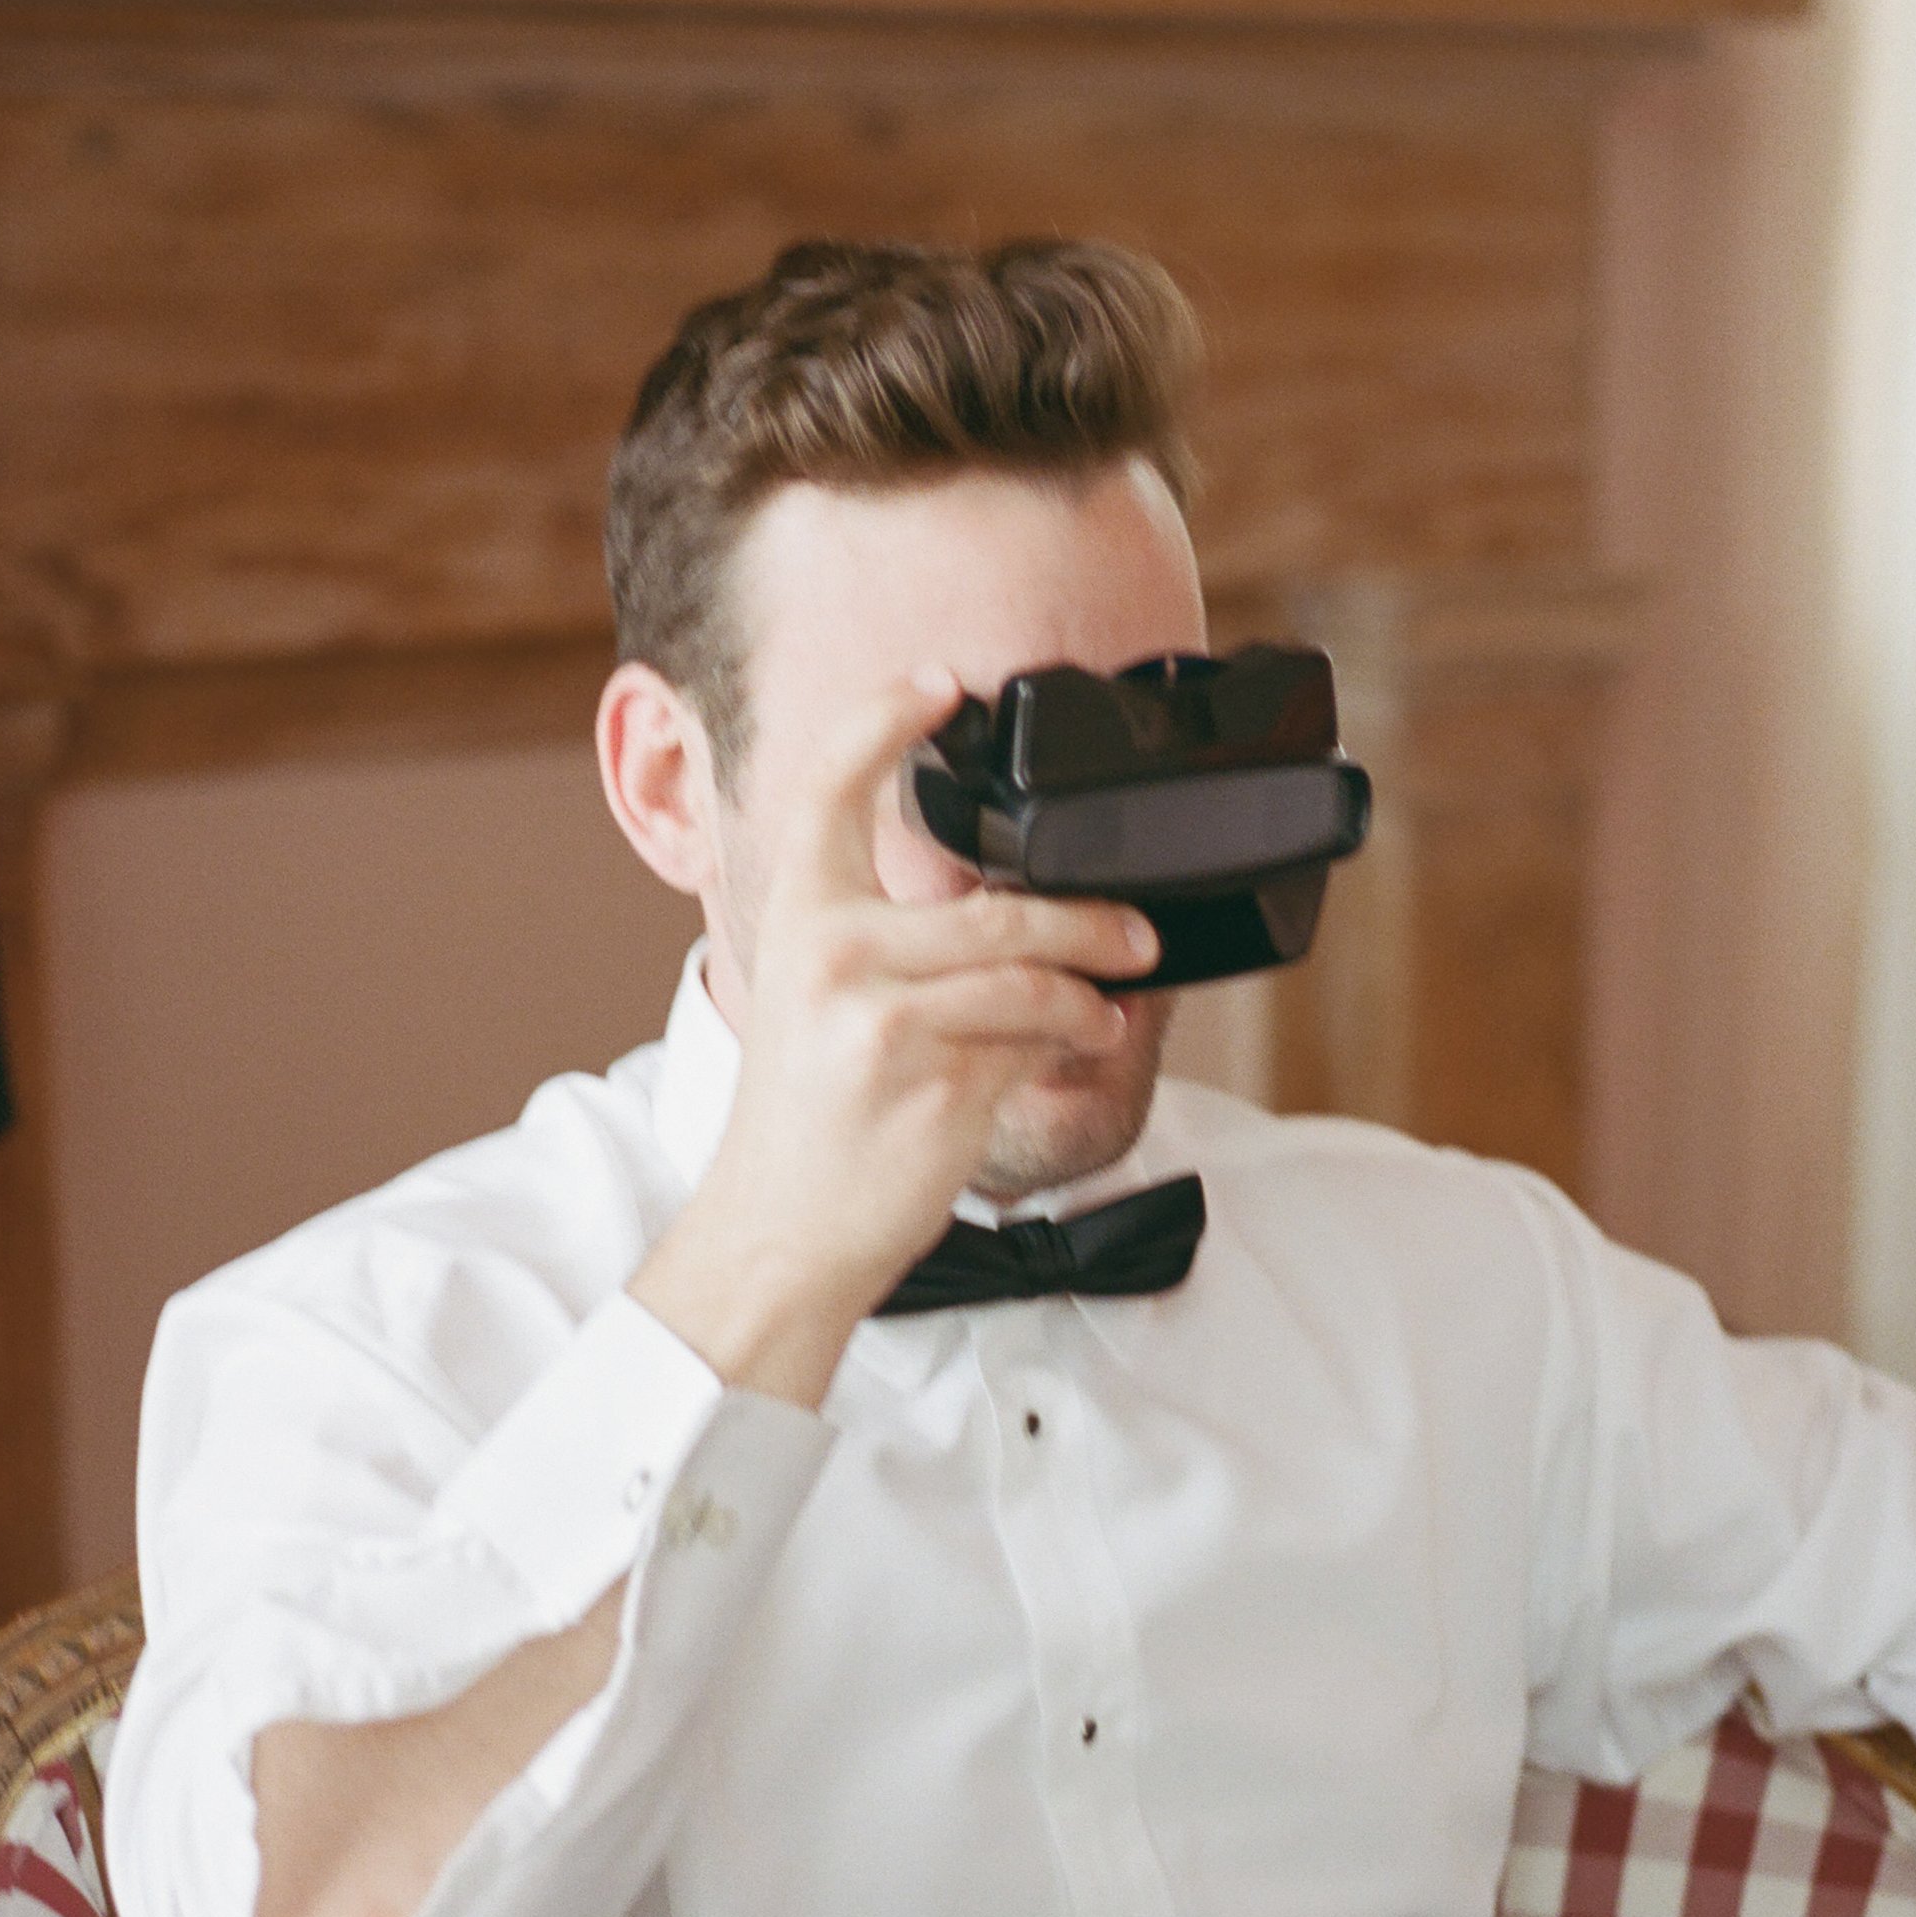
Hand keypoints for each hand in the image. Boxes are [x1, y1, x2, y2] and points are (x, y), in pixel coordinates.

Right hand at [631, 670, 1157, 1406]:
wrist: (782, 1232)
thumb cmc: (812, 1124)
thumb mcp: (824, 1005)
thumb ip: (893, 945)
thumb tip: (1016, 910)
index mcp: (798, 919)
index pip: (829, 787)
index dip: (884, 719)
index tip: (942, 684)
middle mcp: (830, 952)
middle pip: (994, 902)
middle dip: (1086, 916)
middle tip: (1134, 929)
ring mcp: (877, 1014)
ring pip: (1026, 968)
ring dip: (1095, 982)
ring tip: (1118, 993)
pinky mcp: (928, 1075)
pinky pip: (1032, 1032)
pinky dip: (1075, 1034)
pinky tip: (1088, 1039)